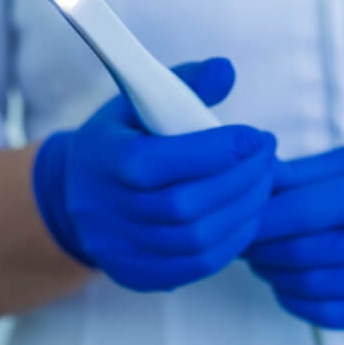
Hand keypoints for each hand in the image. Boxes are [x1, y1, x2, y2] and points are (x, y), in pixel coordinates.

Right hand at [33, 58, 276, 291]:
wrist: (76, 194)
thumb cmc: (118, 141)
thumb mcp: (137, 102)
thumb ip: (184, 83)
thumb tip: (226, 70)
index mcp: (103, 160)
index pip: (160, 161)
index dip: (216, 151)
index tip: (256, 136)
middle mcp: (106, 210)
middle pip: (185, 205)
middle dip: (240, 180)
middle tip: (268, 157)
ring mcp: (119, 248)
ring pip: (196, 240)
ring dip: (243, 211)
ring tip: (263, 183)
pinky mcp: (136, 274)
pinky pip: (195, 267)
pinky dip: (232, 242)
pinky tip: (246, 215)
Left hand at [245, 137, 343, 328]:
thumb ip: (302, 173)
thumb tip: (253, 181)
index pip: (300, 212)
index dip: (258, 217)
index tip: (238, 216)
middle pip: (300, 253)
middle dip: (258, 247)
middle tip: (242, 238)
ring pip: (312, 288)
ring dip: (273, 274)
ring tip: (261, 258)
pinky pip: (335, 316)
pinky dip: (299, 303)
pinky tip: (287, 284)